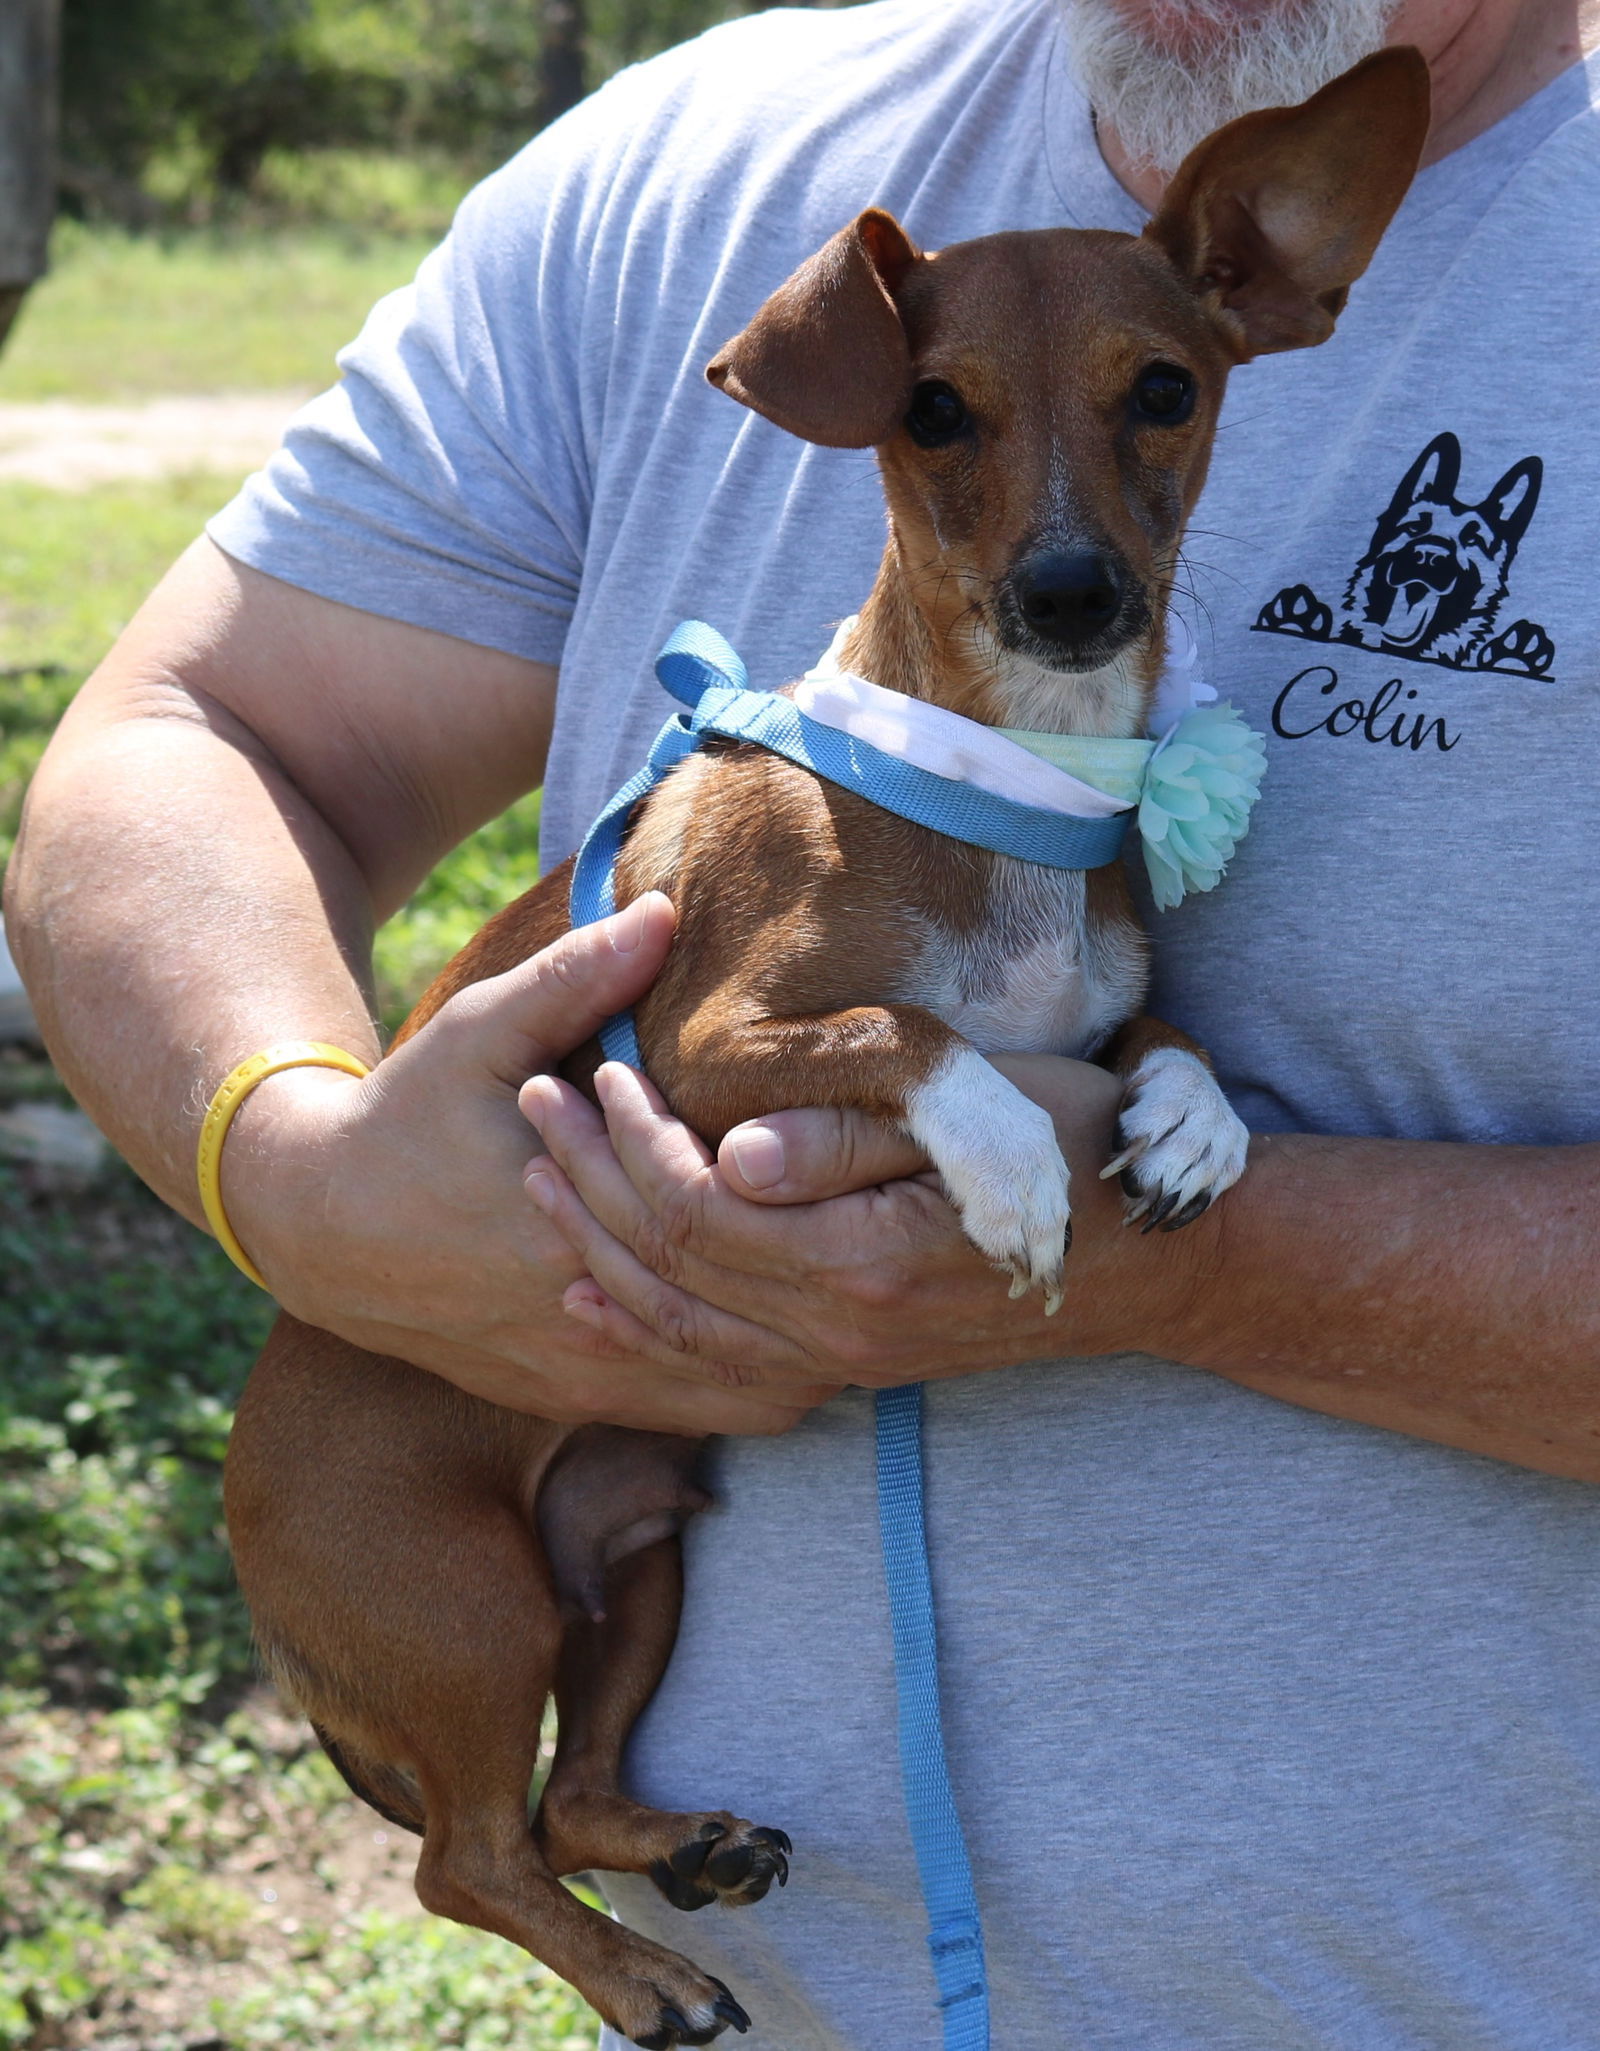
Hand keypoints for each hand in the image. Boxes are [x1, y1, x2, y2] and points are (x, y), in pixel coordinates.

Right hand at [219, 892, 837, 1433]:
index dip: (819, 1217)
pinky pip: (696, 1413)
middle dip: (844, 1297)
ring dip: (817, 1349)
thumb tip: (667, 909)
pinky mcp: (575, 1400)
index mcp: (585, 1227)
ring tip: (885, 1298)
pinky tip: (814, 1348)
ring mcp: (588, 1373)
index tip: (894, 1184)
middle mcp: (596, 1318)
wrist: (324, 1229)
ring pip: (743, 1390)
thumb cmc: (412, 1116)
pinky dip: (758, 1386)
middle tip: (923, 1254)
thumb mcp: (485, 1031)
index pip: (734, 1241)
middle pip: (765, 1331)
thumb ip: (579, 978)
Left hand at [519, 1051, 1220, 1389]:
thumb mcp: (981, 1120)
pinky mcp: (853, 1368)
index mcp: (866, 1262)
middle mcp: (842, 1334)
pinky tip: (597, 1296)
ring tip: (538, 1185)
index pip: (703, 1208)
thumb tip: (734, 1154)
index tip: (594, 1067)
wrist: (1162, 1265)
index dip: (634, 1141)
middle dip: (591, 1185)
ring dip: (600, 1254)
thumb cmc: (1080, 1157)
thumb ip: (852, 1142)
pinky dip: (646, 1330)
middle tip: (533, 1105)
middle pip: (673, 1270)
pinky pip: (720, 1366)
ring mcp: (846, 1364)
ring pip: (682, 1328)